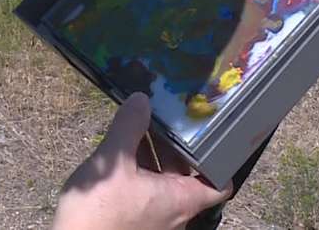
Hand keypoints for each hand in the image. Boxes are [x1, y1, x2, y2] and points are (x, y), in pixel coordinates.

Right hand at [52, 93, 230, 229]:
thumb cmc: (98, 213)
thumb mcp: (113, 162)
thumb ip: (129, 128)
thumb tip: (141, 100)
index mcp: (181, 200)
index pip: (219, 185)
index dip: (220, 161)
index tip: (212, 135)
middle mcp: (174, 214)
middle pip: (187, 176)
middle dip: (176, 147)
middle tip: (166, 119)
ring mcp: (154, 220)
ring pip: (164, 183)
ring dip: (154, 158)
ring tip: (139, 129)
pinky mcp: (135, 222)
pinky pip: (146, 193)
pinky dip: (140, 172)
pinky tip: (122, 154)